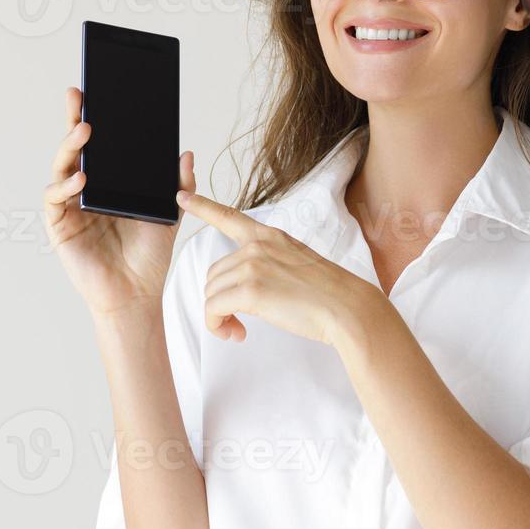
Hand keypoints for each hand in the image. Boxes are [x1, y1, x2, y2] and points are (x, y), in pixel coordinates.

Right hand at [44, 86, 193, 316]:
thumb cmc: (148, 256)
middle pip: (76, 150)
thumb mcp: (170, 214)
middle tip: (78, 99)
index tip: (97, 94)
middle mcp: (86, 191)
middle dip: (74, 121)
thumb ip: (179, 185)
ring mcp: (70, 207)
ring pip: (62, 168)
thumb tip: (187, 153)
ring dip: (70, 148)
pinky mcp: (60, 226)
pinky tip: (81, 179)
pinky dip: (65, 187)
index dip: (95, 121)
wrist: (138, 292)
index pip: (100, 147)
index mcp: (110, 184)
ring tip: (84, 132)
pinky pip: (56, 200)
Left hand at [176, 189, 375, 345]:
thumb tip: (248, 285)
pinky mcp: (250, 290)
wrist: (346, 307)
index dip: (202, 206)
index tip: (183, 196)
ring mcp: (253, 266)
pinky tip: (235, 333)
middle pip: (214, 273)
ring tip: (238, 329)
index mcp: (270, 236)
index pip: (229, 217)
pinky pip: (213, 310)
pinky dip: (217, 326)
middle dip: (220, 300)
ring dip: (219, 316)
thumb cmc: (329, 293)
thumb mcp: (298, 262)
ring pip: (211, 293)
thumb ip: (270, 263)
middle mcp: (258, 246)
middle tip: (237, 321)